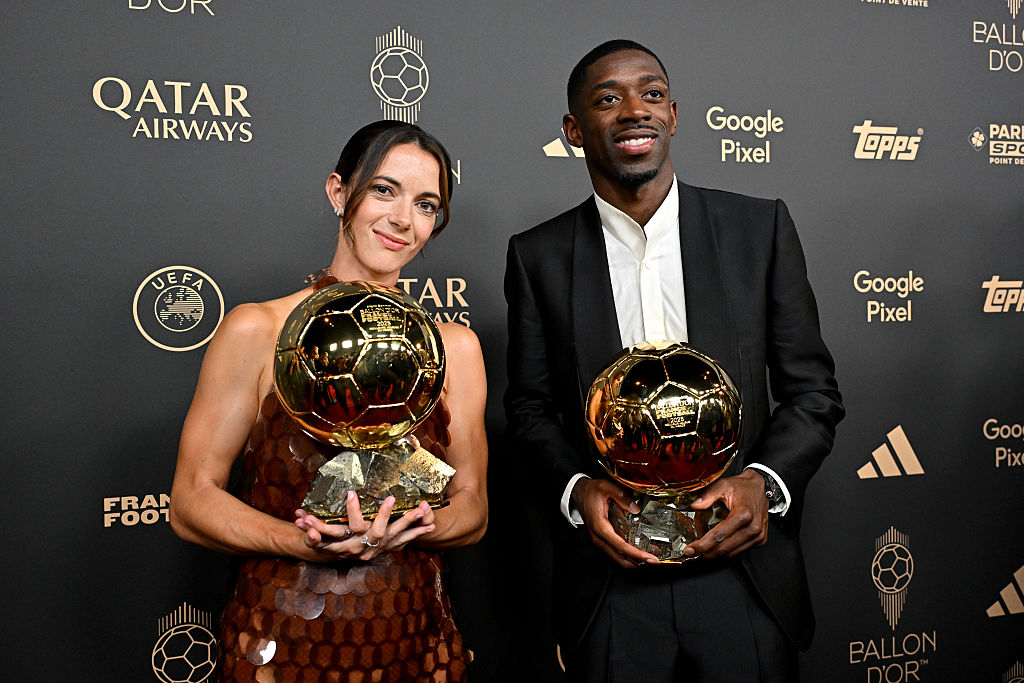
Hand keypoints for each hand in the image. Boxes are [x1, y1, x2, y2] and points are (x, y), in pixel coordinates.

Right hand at [294, 491, 434, 560]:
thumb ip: (308, 533)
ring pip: (396, 536)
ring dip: (410, 523)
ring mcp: (377, 550)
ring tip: (424, 510)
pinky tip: (431, 526)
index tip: (351, 493)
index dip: (352, 512)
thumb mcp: (314, 538)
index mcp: (350, 544)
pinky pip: (404, 542)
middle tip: (395, 499)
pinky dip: (417, 534)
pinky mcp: (386, 548)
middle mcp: (365, 549)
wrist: (333, 557)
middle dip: (389, 516)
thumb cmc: (323, 543)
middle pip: (381, 533)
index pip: (351, 528)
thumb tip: (297, 517)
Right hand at [571, 478, 658, 568]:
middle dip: (638, 563)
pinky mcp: (601, 539)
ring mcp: (598, 540)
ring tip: (648, 561)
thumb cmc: (590, 491)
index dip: (636, 554)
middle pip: (619, 557)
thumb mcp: (605, 487)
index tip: (648, 558)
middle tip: (654, 562)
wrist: (577, 492)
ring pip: (616, 558)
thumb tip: (636, 509)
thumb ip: (622, 496)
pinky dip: (626, 557)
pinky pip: (614, 553)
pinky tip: (637, 555)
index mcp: (600, 527)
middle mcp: (598, 537)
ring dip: (633, 562)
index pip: (620, 546)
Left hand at [684, 470, 768, 559]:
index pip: (719, 536)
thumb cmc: (743, 487)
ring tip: (702, 550)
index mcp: (743, 514)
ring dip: (715, 554)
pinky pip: (739, 551)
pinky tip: (717, 546)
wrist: (761, 487)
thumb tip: (695, 505)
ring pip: (731, 553)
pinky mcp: (760, 540)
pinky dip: (726, 551)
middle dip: (705, 553)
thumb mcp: (723, 485)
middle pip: (724, 548)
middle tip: (692, 552)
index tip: (690, 549)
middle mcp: (753, 527)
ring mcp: (758, 536)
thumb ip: (708, 495)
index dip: (702, 545)